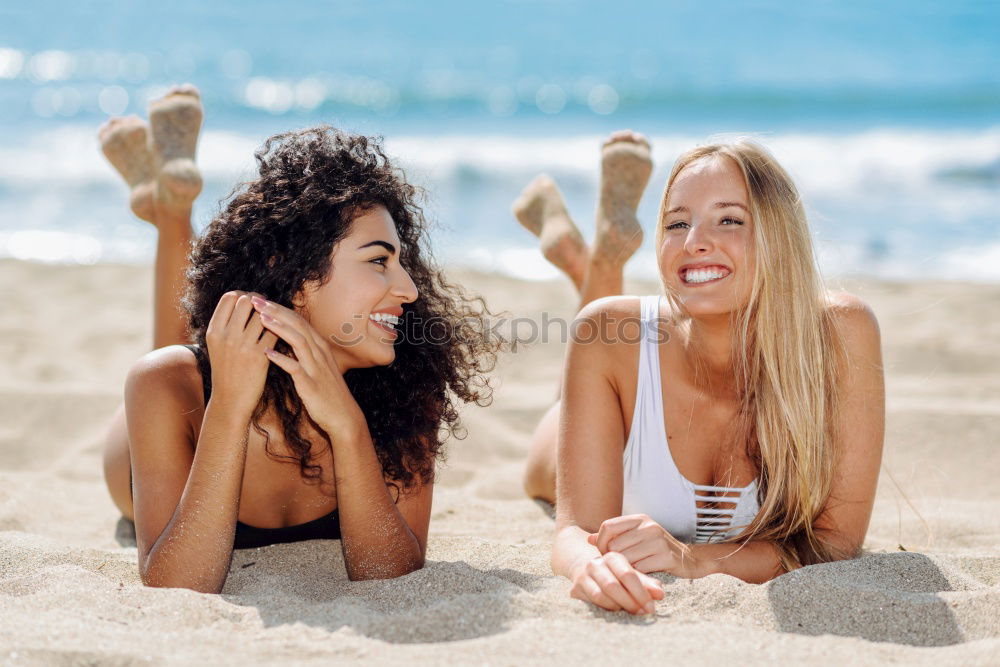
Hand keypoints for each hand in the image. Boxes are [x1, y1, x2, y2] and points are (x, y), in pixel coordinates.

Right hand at [204, 291, 278, 415]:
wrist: (231, 400)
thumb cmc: (227, 370)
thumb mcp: (217, 346)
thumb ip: (226, 324)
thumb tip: (243, 299)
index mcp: (214, 331)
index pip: (229, 297)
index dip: (243, 294)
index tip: (253, 301)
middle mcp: (226, 336)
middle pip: (246, 301)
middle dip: (259, 301)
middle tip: (268, 308)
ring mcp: (242, 345)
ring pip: (264, 315)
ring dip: (272, 315)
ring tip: (276, 320)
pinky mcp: (259, 355)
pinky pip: (275, 332)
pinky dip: (280, 330)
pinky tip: (282, 334)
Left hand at [251, 296, 364, 437]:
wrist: (344, 417)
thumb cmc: (328, 393)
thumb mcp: (318, 367)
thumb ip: (304, 353)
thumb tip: (286, 340)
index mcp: (320, 348)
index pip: (299, 321)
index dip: (280, 309)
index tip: (261, 301)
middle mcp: (320, 353)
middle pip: (298, 325)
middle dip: (276, 311)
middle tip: (256, 300)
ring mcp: (316, 368)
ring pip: (298, 341)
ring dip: (280, 328)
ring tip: (261, 318)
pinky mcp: (312, 385)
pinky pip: (296, 369)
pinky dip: (282, 359)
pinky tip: (267, 353)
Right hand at [569, 551, 664, 614]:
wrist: (585, 570)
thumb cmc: (616, 574)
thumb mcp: (631, 575)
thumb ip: (646, 583)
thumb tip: (660, 594)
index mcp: (611, 556)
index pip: (627, 574)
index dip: (641, 592)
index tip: (652, 607)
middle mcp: (595, 564)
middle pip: (613, 585)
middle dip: (630, 601)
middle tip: (643, 613)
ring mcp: (583, 576)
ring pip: (600, 595)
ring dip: (618, 607)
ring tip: (631, 613)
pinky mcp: (575, 590)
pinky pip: (591, 603)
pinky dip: (606, 609)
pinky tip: (617, 612)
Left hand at [589, 514, 708, 577]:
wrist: (690, 561)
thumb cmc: (656, 550)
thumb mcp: (636, 538)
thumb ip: (614, 537)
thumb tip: (588, 539)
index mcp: (640, 519)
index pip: (607, 526)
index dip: (601, 543)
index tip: (604, 554)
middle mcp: (649, 527)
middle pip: (614, 545)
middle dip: (612, 560)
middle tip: (617, 567)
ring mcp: (659, 541)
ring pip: (626, 559)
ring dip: (625, 569)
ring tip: (629, 572)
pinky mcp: (667, 557)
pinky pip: (640, 569)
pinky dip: (637, 576)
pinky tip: (641, 577)